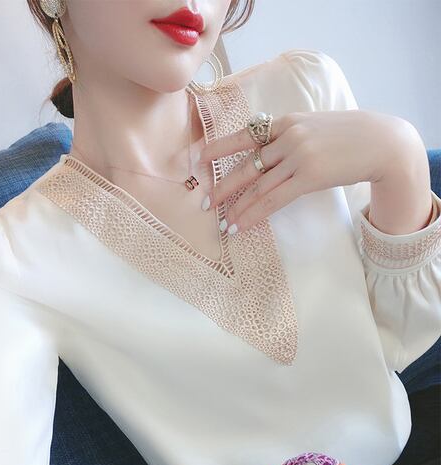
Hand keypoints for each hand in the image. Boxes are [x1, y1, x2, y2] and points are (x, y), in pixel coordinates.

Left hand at [199, 110, 409, 233]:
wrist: (382, 141)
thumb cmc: (350, 136)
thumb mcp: (316, 126)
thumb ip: (292, 136)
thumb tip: (273, 154)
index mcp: (287, 121)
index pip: (245, 136)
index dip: (220, 147)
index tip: (200, 157)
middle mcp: (288, 136)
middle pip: (246, 164)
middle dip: (222, 184)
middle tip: (205, 201)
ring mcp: (297, 155)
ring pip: (257, 185)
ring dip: (237, 206)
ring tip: (223, 222)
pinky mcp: (309, 175)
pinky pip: (274, 199)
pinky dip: (254, 213)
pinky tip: (241, 225)